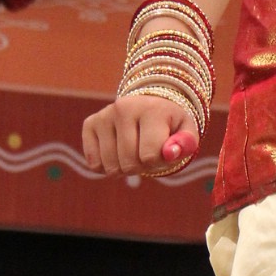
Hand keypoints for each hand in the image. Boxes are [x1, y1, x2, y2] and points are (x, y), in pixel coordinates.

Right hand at [81, 95, 200, 175]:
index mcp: (152, 109)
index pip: (150, 156)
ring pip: (111, 167)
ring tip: (134, 152)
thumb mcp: (186, 132)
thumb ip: (185, 144)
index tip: (165, 150)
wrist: (150, 106)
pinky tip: (117, 153)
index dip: (159, 162)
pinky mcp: (90, 123)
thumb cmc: (170, 125)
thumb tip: (170, 153)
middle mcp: (124, 107)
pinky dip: (107, 168)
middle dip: (142, 167)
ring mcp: (104, 115)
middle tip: (148, 152)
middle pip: (129, 163)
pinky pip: (94, 164)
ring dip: (125, 169)